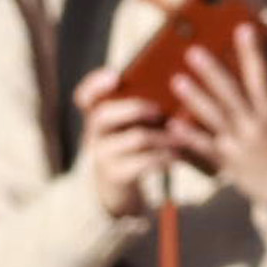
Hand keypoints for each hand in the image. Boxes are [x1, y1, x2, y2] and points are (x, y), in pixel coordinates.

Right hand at [65, 66, 187, 219]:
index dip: (95, 84)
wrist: (117, 190)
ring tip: (182, 137)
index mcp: (96, 116)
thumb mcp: (125, 127)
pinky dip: (163, 158)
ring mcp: (103, 156)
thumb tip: (177, 85)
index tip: (114, 76)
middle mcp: (95, 134)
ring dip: (163, 136)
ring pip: (135, 138)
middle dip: (135, 108)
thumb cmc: (130, 148)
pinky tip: (177, 156)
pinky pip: (143, 163)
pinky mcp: (117, 176)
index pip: (85, 97)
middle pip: (104, 115)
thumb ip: (138, 107)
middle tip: (159, 110)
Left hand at [162, 24, 266, 219]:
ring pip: (215, 118)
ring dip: (195, 99)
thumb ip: (263, 97)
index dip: (252, 52)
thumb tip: (249, 67)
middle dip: (213, 72)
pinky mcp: (228, 163)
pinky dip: (188, 137)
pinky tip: (172, 126)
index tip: (243, 28)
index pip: (262, 76)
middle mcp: (255, 126)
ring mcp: (240, 145)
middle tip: (193, 52)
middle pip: (232, 95)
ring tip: (177, 80)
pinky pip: (205, 148)